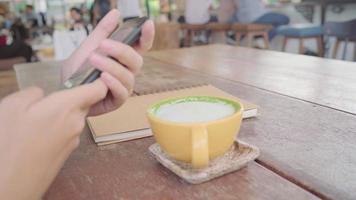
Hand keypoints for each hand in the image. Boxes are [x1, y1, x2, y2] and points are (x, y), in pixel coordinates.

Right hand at [0, 82, 106, 199]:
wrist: (10, 184)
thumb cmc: (9, 145)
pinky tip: (36, 137)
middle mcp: (76, 123)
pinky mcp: (67, 153)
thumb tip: (41, 95)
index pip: (97, 90)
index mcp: (67, 107)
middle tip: (46, 102)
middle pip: (83, 104)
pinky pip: (66, 133)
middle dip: (69, 99)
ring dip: (60, 116)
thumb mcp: (12, 106)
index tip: (93, 75)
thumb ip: (33, 93)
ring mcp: (73, 140)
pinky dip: (56, 130)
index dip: (98, 80)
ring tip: (34, 123)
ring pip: (73, 119)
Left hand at [62, 9, 154, 115]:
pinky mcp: (117, 100)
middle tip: (103, 44)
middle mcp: (127, 71)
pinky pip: (121, 92)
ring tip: (93, 59)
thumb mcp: (89, 46)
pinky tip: (102, 77)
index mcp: (123, 57)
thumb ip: (103, 31)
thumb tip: (116, 13)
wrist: (65, 91)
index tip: (147, 23)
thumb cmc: (78, 70)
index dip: (147, 36)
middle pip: (137, 60)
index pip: (141, 46)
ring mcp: (124, 86)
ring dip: (111, 66)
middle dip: (121, 51)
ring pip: (128, 76)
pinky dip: (113, 83)